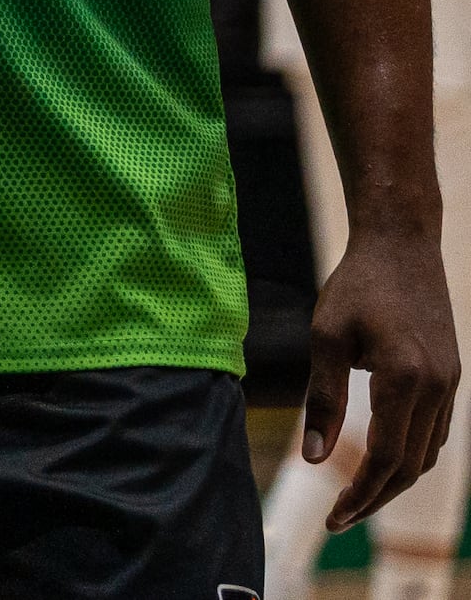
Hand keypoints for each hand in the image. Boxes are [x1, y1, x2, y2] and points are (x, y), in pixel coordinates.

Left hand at [312, 210, 462, 529]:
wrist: (402, 245)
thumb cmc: (356, 286)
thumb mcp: (326, 338)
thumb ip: (323, 400)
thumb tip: (313, 458)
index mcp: (407, 379)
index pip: (387, 458)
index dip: (361, 494)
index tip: (334, 518)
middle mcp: (438, 388)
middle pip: (412, 466)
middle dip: (376, 498)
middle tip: (340, 519)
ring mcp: (451, 384)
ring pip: (428, 453)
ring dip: (395, 479)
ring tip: (355, 495)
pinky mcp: (452, 377)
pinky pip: (435, 431)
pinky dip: (411, 453)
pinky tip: (382, 457)